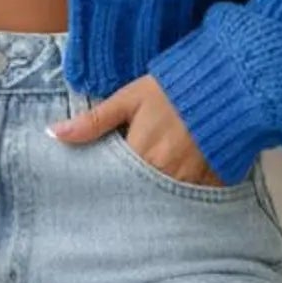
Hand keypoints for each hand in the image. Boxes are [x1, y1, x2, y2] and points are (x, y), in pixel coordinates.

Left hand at [48, 74, 223, 186]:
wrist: (227, 84)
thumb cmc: (173, 89)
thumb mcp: (128, 98)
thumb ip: (94, 121)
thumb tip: (54, 134)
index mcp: (142, 155)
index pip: (115, 182)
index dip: (109, 182)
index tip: (101, 184)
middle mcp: (166, 175)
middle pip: (140, 194)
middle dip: (132, 192)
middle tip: (124, 191)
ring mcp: (193, 182)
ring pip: (166, 198)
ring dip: (156, 194)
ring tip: (152, 183)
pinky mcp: (215, 182)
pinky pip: (194, 197)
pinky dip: (185, 194)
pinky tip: (178, 190)